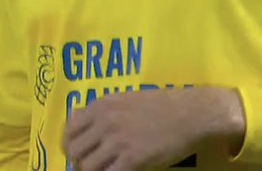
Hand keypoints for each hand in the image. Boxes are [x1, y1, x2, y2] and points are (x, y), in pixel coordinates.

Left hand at [64, 87, 244, 170]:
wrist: (192, 112)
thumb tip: (82, 122)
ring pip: (87, 167)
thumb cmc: (163, 104)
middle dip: (79, 161)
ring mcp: (118, 141)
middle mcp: (105, 121)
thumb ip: (105, 109)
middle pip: (74, 151)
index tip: (79, 151)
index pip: (69, 129)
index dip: (70, 144)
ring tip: (106, 170)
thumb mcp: (127, 98)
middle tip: (91, 165)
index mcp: (102, 104)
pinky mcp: (132, 159)